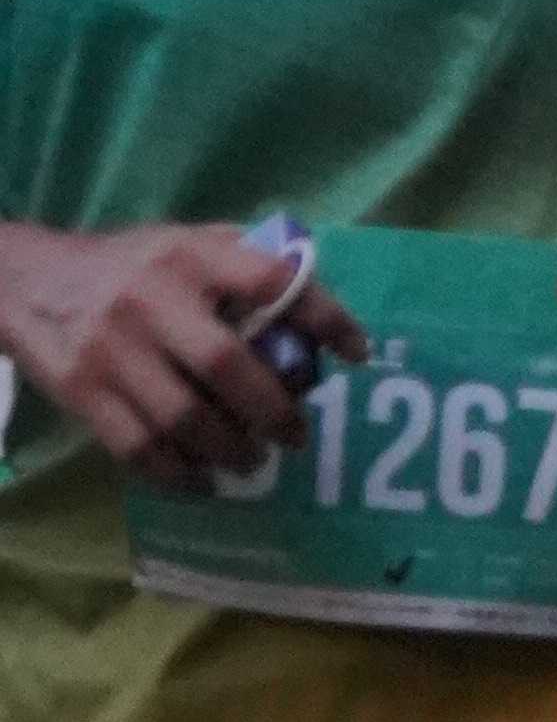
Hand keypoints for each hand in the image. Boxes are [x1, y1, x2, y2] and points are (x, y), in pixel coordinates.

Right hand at [0, 220, 365, 487]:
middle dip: (275, 411)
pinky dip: (180, 475)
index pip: (271, 281)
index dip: (323, 317)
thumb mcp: (181, 243)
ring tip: (251, 461)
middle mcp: (151, 300)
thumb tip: (311, 289)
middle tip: (296, 436)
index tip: (357, 352)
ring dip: (232, 451)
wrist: (24, 279)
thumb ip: (240, 261)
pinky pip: (140, 450)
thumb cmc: (126, 266)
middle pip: (228, 366)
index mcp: (188, 257)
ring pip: (186, 419)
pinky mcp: (83, 392)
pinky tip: (203, 479)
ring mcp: (113, 349)